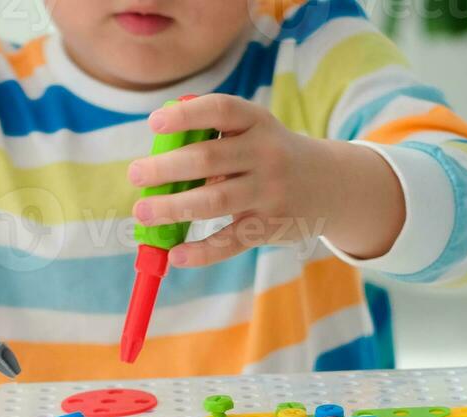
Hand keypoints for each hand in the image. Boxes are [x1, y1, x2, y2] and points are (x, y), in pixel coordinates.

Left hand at [126, 94, 404, 266]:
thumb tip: (156, 160)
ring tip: (143, 212)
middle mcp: (266, 154)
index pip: (221, 110)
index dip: (186, 115)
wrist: (330, 185)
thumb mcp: (253, 132)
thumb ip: (212, 137)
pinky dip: (201, 252)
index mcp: (257, 122)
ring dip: (173, 208)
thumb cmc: (270, 154)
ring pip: (214, 201)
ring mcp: (270, 193)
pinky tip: (175, 255)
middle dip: (166, 168)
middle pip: (208, 159)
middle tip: (136, 174)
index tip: (155, 124)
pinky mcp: (270, 227)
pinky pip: (230, 242)